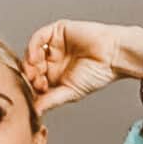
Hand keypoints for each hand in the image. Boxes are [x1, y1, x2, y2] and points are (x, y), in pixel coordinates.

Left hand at [22, 21, 142, 109]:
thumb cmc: (98, 74)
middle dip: (29, 75)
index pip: (34, 80)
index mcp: (55, 74)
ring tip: (35, 72)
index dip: (31, 86)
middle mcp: (53, 59)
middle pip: (31, 65)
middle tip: (35, 83)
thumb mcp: (70, 92)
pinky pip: (39, 37)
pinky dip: (33, 47)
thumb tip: (35, 111)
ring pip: (32, 52)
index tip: (34, 94)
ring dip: (30, 62)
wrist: (113, 56)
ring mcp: (54, 45)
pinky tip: (35, 57)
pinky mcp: (57, 31)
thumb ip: (51, 101)